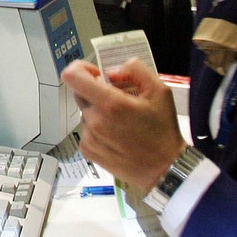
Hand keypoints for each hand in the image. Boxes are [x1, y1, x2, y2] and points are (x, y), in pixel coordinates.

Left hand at [61, 59, 186, 188]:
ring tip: (121, 120)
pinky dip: (97, 127)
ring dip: (98, 111)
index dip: (80, 69)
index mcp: (111, 104)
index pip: (72, 77)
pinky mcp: (88, 150)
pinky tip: (116, 134)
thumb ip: (135, 70)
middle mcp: (96, 120)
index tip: (95, 74)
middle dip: (94, 90)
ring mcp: (90, 137)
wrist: (164, 167)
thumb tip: (111, 71)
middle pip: (79, 93)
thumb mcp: (159, 91)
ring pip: (84, 112)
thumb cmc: (163, 130)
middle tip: (117, 98)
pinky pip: (86, 129)